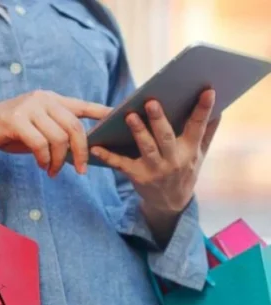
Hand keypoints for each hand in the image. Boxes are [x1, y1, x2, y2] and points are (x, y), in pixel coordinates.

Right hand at [0, 90, 110, 175]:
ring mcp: (29, 107)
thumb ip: (57, 134)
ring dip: (59, 161)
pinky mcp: (16, 120)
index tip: (118, 118)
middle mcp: (43, 99)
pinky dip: (44, 159)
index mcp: (51, 100)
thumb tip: (80, 152)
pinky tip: (42, 165)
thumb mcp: (37, 130)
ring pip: (59, 138)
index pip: (82, 105)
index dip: (101, 112)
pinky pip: (40, 144)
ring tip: (52, 171)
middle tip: (81, 170)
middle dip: (81, 153)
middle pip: (75, 127)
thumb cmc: (9, 132)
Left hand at [90, 90, 219, 214]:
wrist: (171, 203)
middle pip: (166, 138)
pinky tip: (96, 147)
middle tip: (151, 102)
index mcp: (190, 151)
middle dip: (158, 120)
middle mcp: (174, 161)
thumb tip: (220, 107)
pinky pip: (121, 165)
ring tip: (129, 116)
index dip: (203, 110)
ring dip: (138, 132)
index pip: (198, 127)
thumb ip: (207, 131)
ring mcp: (155, 170)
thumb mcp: (199, 154)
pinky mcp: (138, 177)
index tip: (208, 91)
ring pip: (146, 149)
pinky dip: (108, 156)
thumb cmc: (185, 170)